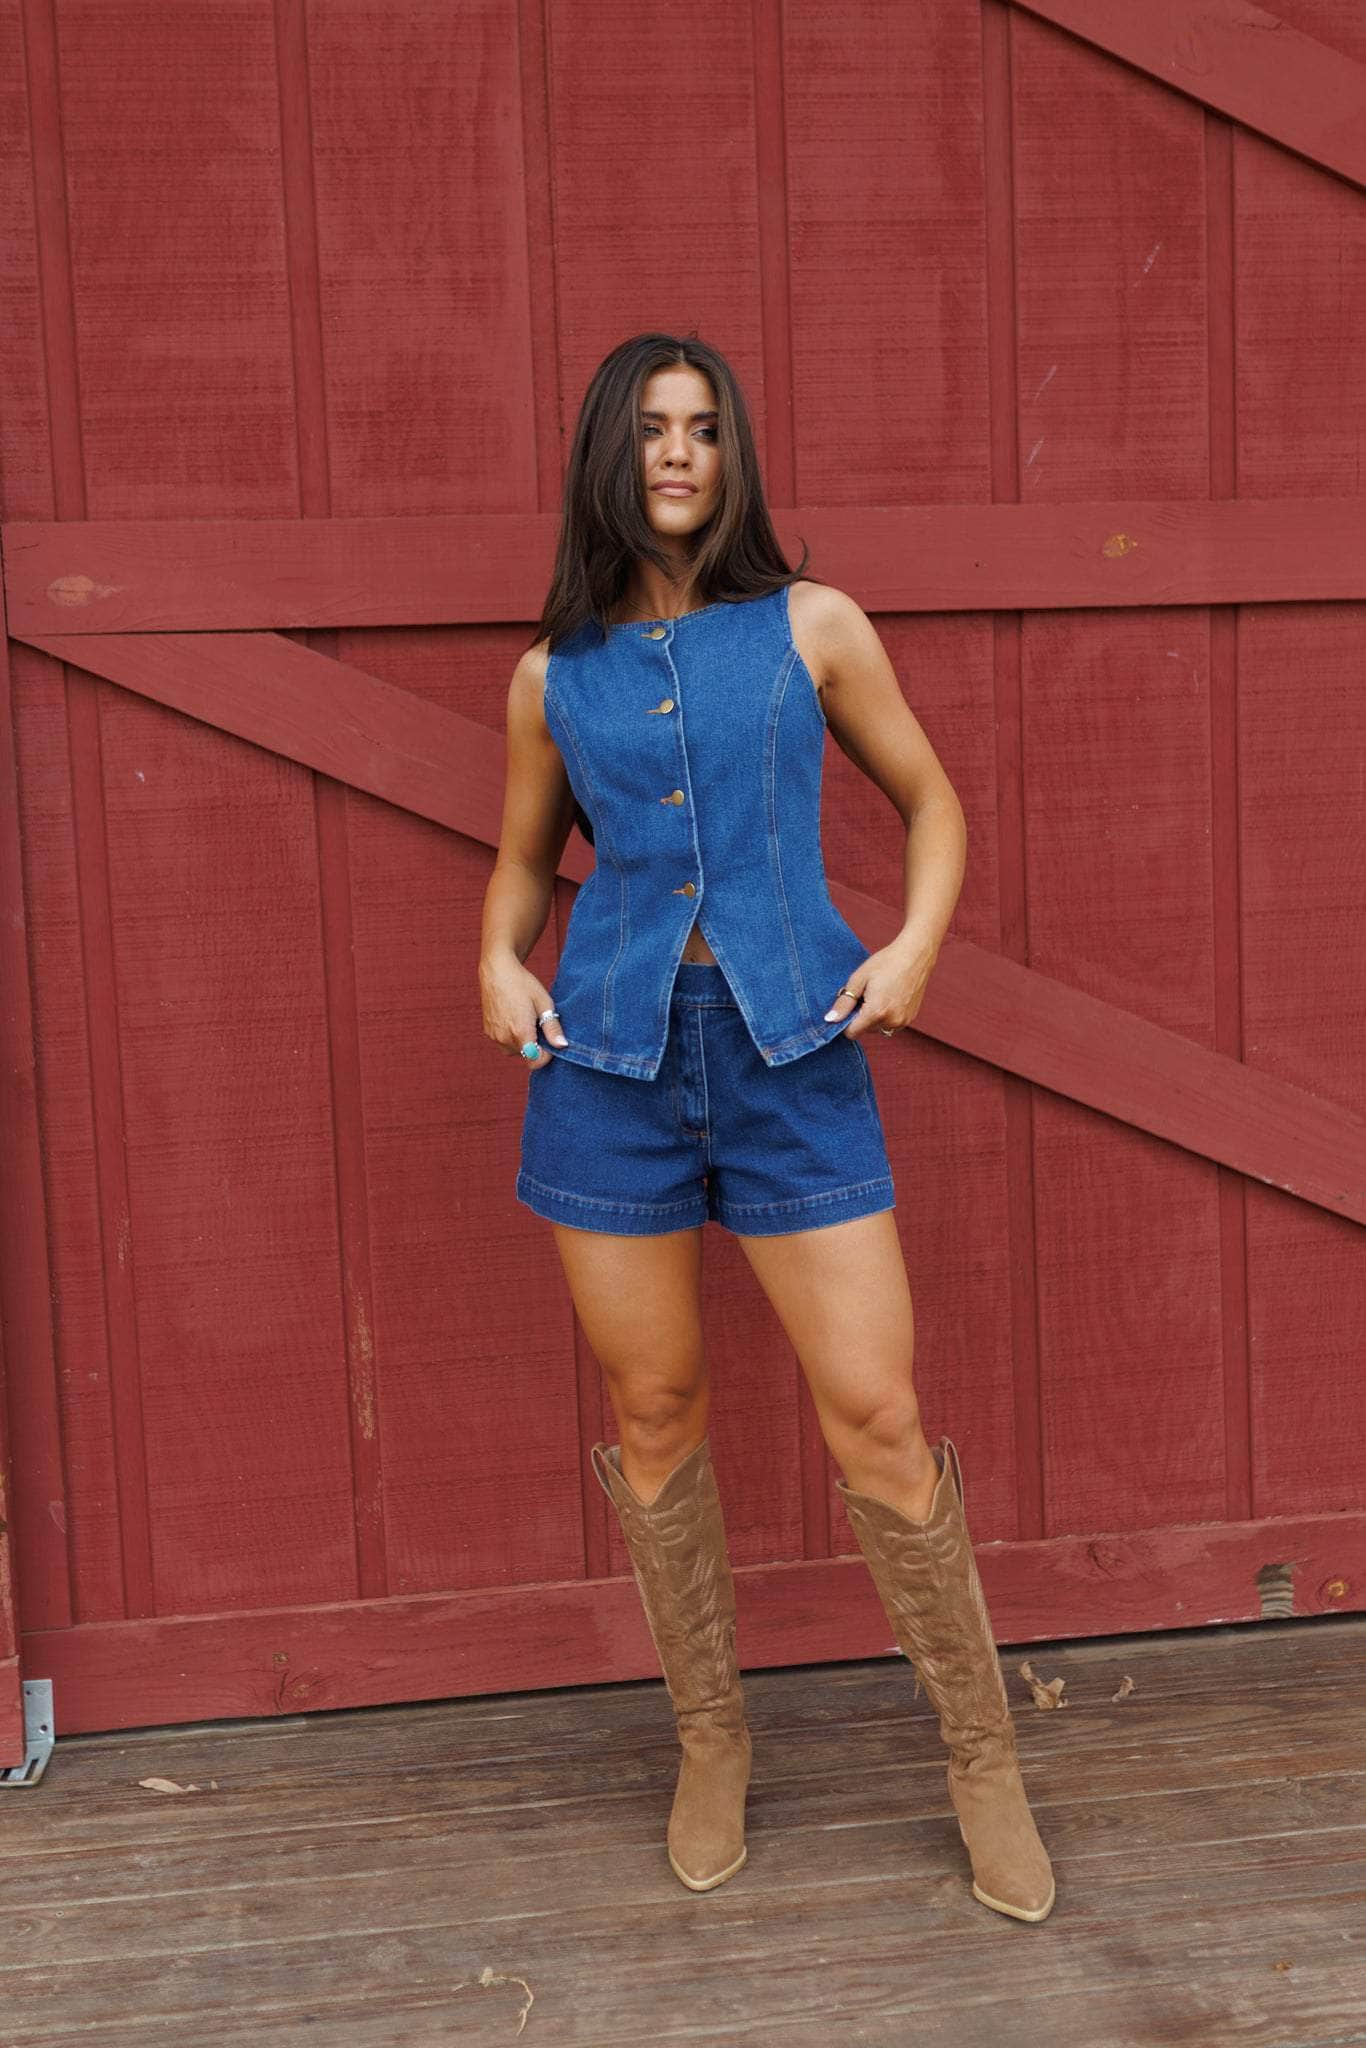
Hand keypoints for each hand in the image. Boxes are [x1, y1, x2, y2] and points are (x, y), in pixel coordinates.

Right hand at [479, 954, 568, 1069]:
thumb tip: (562, 1045)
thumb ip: (553, 1028)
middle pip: (526, 1055)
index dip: (547, 1055)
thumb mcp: (544, 1003)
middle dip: (536, 1045)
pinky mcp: (488, 1032)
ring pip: (515, 1050)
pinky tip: (515, 1017)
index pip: (535, 1061)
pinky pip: (504, 1043)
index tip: (550, 1039)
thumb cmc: (523, 984)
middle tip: (538, 1023)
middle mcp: (504, 1038)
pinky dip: (512, 1036)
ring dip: (524, 1041)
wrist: (497, 971)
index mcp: (520, 1032)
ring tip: (526, 1018)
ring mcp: (494, 1036)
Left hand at [823, 927, 941, 1041]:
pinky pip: (891, 1025)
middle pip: (865, 1030)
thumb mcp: (859, 979)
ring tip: (879, 994)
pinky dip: (886, 1016)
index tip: (849, 1005)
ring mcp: (903, 1021)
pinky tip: (889, 997)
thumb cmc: (885, 963)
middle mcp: (891, 1021)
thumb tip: (830, 1020)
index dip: (845, 1021)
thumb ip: (844, 1003)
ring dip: (873, 1017)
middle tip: (866, 994)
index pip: (852, 1033)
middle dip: (861, 1016)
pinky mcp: (910, 1018)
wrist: (915, 955)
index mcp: (876, 1012)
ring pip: (878, 1028)